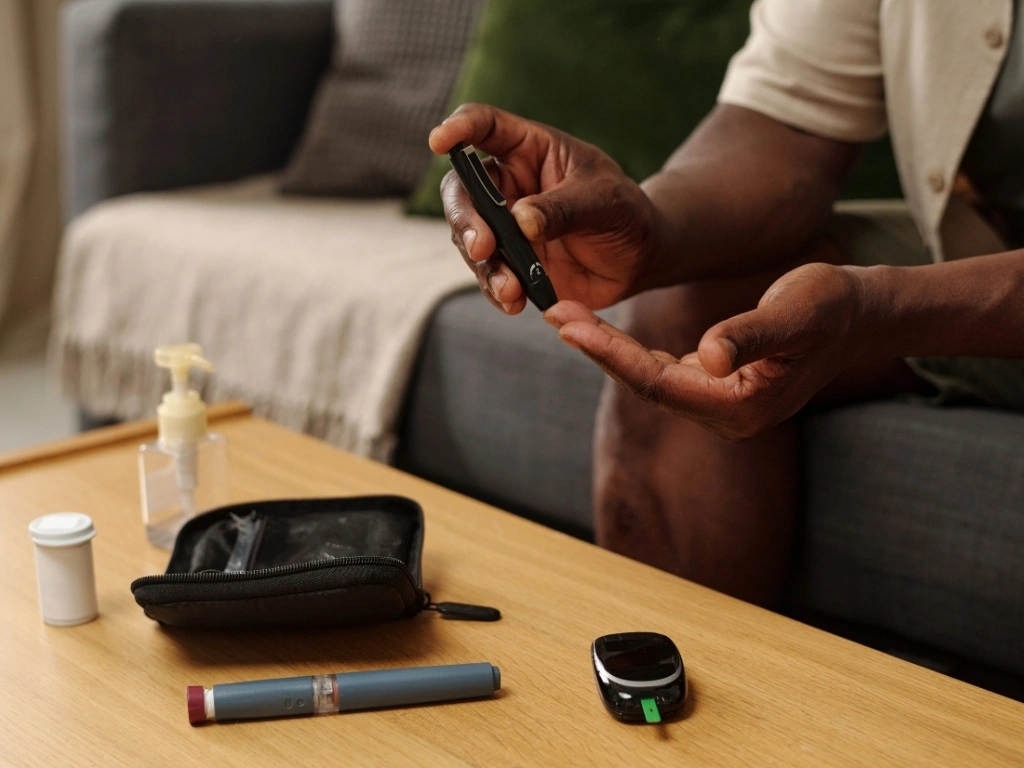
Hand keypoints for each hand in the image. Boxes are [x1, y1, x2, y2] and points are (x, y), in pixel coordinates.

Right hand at [429, 103, 657, 313]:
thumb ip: (563, 208)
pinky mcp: (510, 263)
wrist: (639, 258)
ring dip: (484, 266)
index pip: (484, 126)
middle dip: (465, 220)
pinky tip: (513, 303)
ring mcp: (505, 227)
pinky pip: (489, 275)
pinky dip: (496, 290)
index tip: (438, 141)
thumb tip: (520, 221)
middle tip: (483, 247)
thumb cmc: (624, 211)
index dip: (459, 128)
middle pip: (462, 192)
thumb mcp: (604, 200)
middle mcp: (507, 185)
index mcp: (528, 149)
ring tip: (511, 289)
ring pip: (470, 240)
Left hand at [545, 263, 875, 439]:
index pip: (659, 382)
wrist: (860, 312)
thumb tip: (708, 355)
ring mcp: (722, 407)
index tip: (570, 326)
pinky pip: (664, 374)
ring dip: (609, 350)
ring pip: (650, 379)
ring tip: (567, 317)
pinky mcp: (719, 389)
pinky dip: (631, 352)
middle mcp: (727, 416)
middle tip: (553, 314)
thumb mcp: (796, 312)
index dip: (611, 354)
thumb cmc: (831, 305)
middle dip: (598, 350)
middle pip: (646, 384)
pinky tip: (603, 332)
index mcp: (741, 404)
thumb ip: (751, 334)